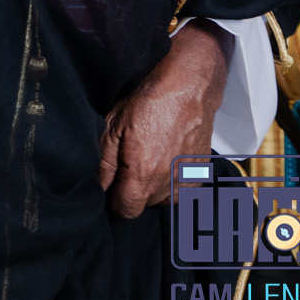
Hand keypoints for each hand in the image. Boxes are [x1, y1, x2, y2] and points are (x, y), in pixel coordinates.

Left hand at [101, 19, 233, 217]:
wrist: (188, 89)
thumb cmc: (150, 103)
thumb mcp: (113, 127)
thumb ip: (105, 163)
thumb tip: (98, 187)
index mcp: (144, 173)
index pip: (126, 210)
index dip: (113, 205)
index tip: (109, 193)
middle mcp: (169, 182)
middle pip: (144, 206)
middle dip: (131, 194)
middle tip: (125, 171)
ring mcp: (188, 178)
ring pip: (164, 201)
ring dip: (151, 191)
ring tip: (145, 165)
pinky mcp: (201, 172)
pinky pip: (182, 192)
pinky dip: (171, 185)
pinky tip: (164, 165)